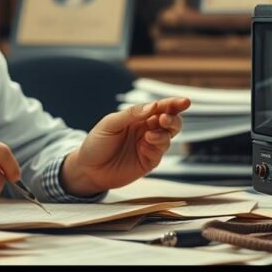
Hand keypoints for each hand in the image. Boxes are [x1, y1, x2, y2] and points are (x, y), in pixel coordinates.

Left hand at [62, 97, 189, 195]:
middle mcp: (146, 130)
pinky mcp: (148, 161)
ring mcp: (148, 146)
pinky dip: (156, 146)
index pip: (159, 108)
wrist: (87, 170)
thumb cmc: (97, 143)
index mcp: (138, 117)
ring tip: (150, 135)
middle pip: (170, 121)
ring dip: (164, 133)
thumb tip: (153, 106)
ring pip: (168, 136)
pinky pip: (159, 152)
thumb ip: (131, 114)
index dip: (172, 104)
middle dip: (173, 118)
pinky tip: (146, 144)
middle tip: (165, 118)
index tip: (183, 101)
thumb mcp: (110, 124)